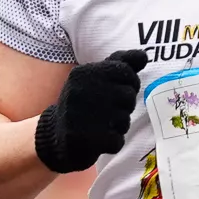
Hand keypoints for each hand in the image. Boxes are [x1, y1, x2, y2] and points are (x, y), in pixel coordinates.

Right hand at [35, 50, 145, 172]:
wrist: (54, 135)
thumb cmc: (83, 103)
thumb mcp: (95, 78)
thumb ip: (120, 64)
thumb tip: (144, 55)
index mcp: (83, 73)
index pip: (125, 71)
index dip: (130, 83)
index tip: (119, 91)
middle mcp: (80, 91)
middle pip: (128, 96)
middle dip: (125, 107)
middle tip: (107, 111)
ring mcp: (81, 116)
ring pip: (125, 120)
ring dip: (119, 126)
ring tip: (102, 125)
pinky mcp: (84, 140)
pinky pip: (117, 141)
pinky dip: (113, 142)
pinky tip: (100, 139)